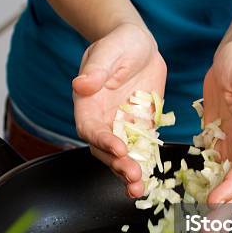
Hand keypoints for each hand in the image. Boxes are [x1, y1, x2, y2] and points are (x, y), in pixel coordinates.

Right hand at [73, 23, 166, 197]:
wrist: (139, 47)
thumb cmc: (119, 44)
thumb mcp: (108, 50)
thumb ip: (96, 69)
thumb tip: (81, 84)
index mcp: (88, 105)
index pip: (90, 128)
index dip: (102, 141)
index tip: (118, 148)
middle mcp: (103, 121)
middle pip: (104, 151)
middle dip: (117, 165)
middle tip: (132, 176)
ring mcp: (122, 129)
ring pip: (121, 158)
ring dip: (128, 174)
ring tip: (139, 188)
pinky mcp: (141, 131)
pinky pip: (141, 153)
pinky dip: (145, 168)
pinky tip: (151, 181)